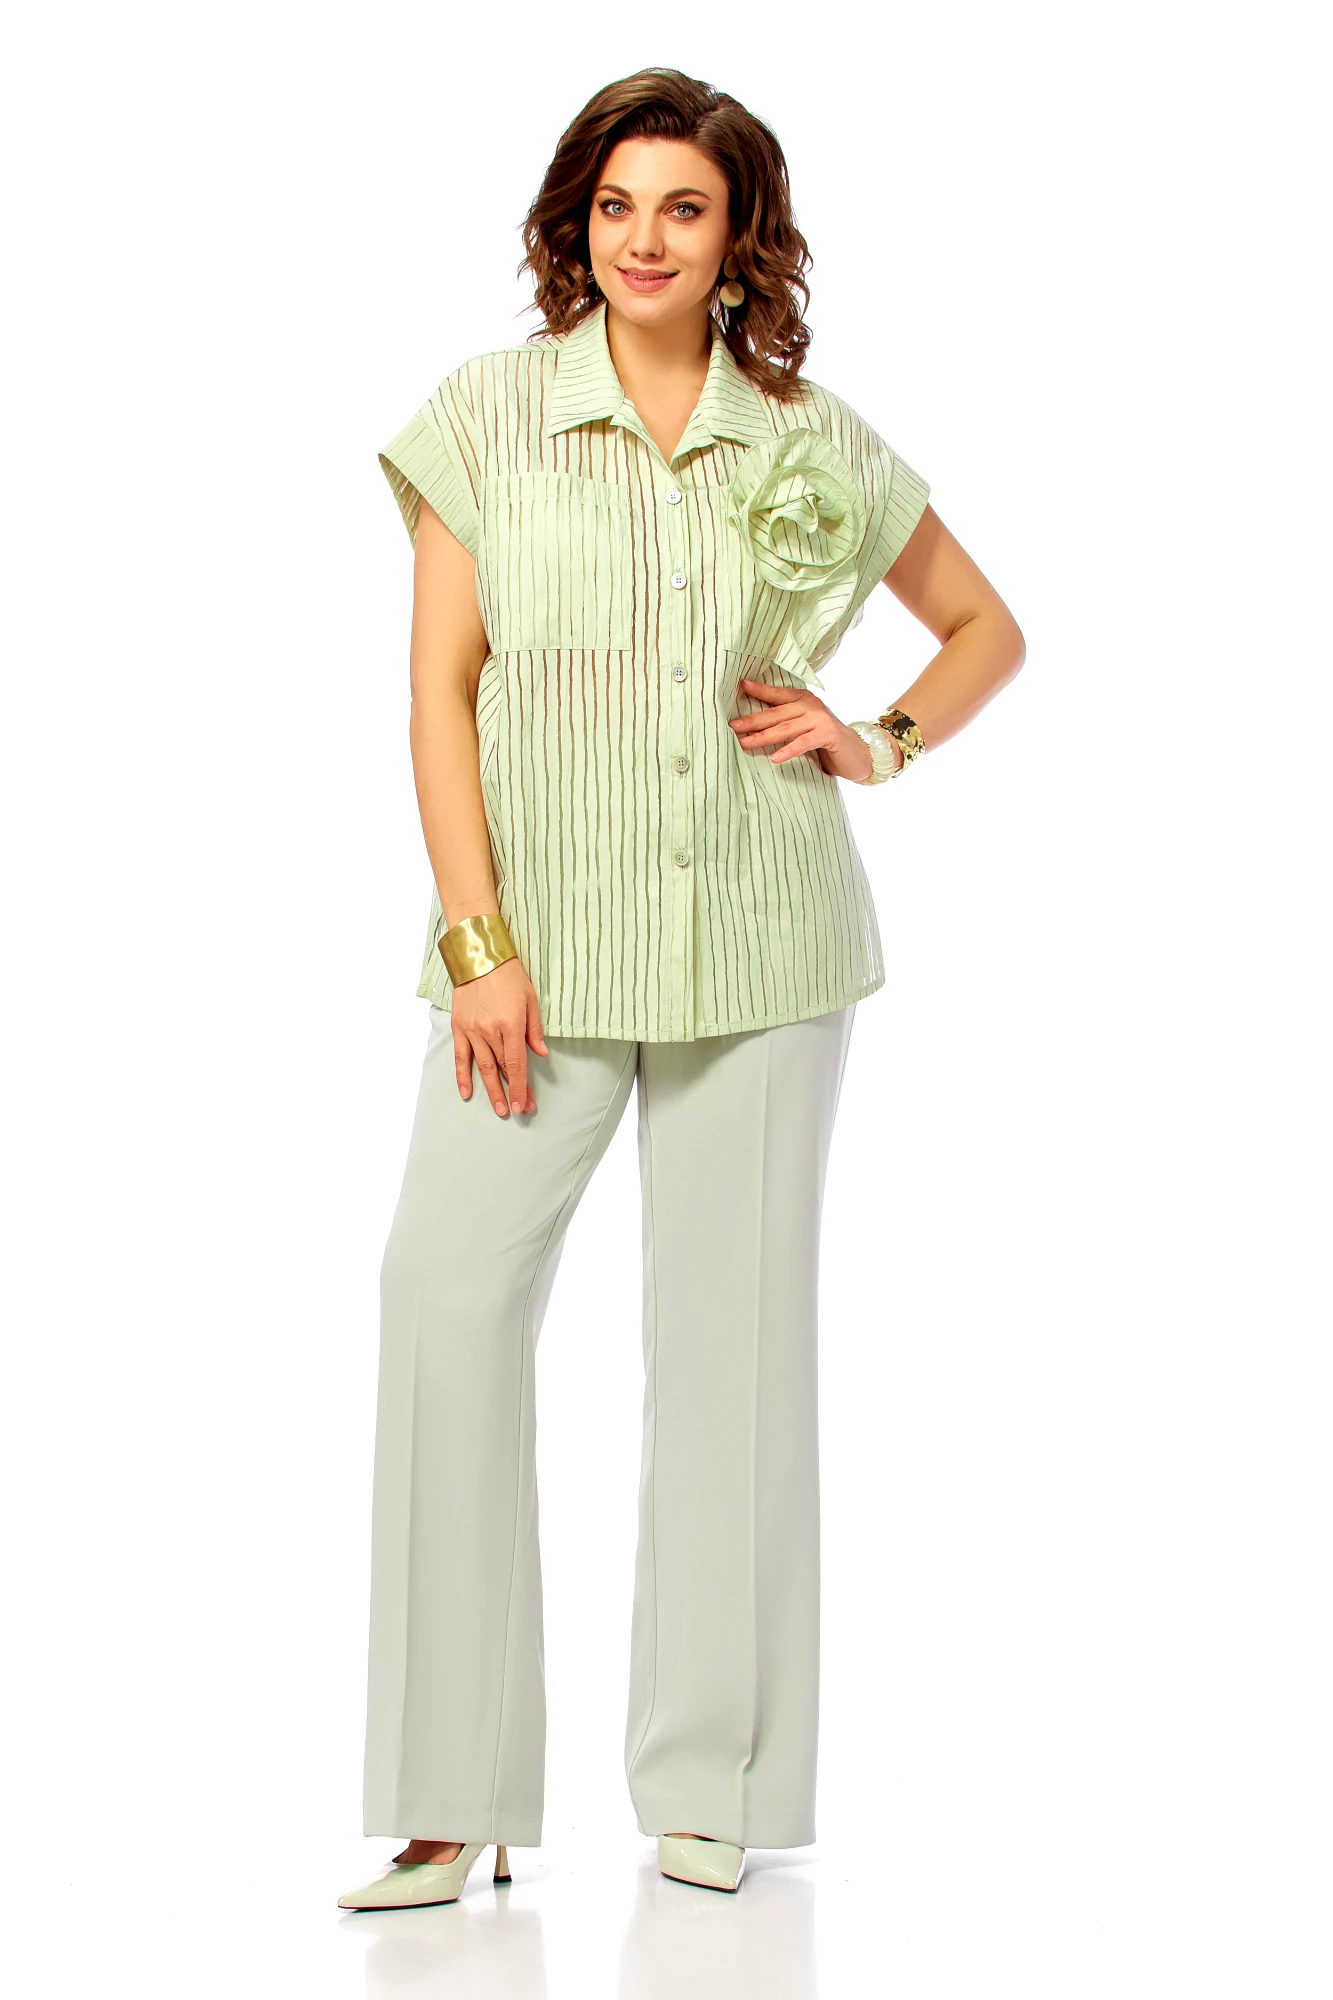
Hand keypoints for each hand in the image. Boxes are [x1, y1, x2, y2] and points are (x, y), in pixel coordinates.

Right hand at [450, 957, 548, 1115]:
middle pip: (502, 1069)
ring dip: (491, 1090)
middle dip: (512, 1092)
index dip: (522, 1087)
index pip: (517, 1064)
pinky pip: (460, 1057)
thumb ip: (534, 1029)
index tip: (525, 1104)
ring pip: (482, 1067)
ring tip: (499, 1108)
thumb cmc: (508, 975)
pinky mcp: (459, 1027)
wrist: (478, 956)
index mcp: (511, 1024)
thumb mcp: (530, 998)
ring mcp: (472, 1031)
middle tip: (518, 1111)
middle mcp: (490, 1031)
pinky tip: (466, 1092)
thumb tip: (541, 1053)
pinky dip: (462, 1076)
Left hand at [728, 677, 886, 781]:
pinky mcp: (829, 734)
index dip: (759, 690)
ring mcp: (820, 719)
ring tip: (745, 743)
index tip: (740, 686)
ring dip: (764, 736)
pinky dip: (789, 750)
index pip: (777, 694)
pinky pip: (804, 742)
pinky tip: (775, 758)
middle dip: (753, 720)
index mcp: (803, 699)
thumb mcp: (804, 726)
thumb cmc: (825, 740)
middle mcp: (811, 705)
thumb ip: (786, 721)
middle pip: (776, 712)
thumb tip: (752, 727)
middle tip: (733, 726)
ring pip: (786, 727)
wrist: (857, 752)